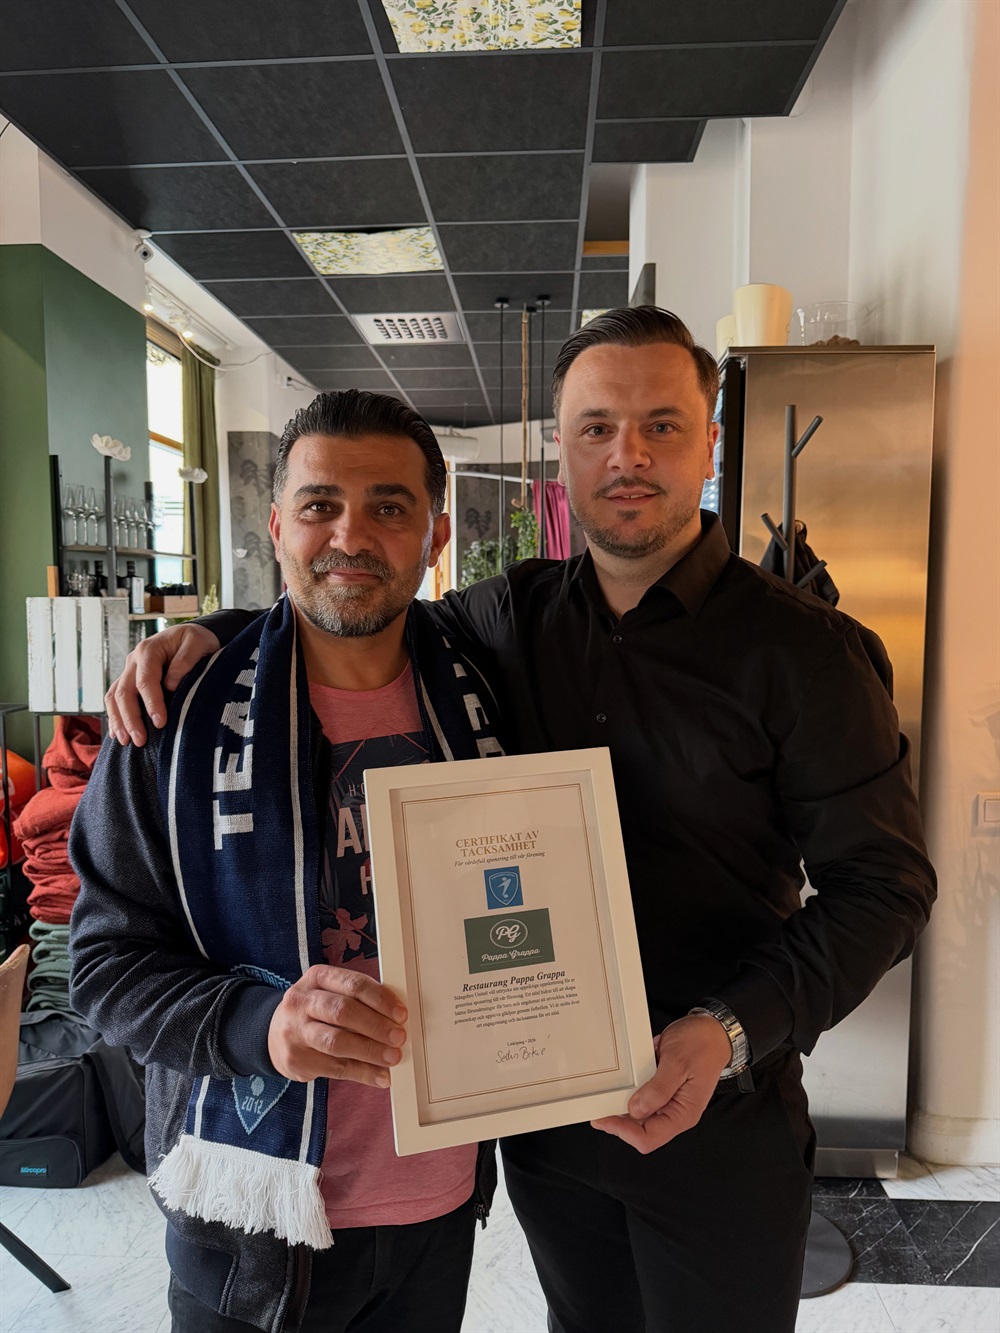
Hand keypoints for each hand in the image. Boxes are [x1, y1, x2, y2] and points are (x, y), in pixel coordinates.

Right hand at [105, 623, 220, 744]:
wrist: (190, 635)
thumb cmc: (197, 639)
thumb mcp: (198, 642)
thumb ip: (186, 659)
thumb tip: (170, 684)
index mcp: (149, 650)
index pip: (146, 680)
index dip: (151, 702)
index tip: (160, 722)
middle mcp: (134, 660)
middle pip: (124, 691)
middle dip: (131, 718)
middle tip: (140, 740)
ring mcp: (129, 671)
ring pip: (114, 696)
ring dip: (119, 720)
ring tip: (126, 742)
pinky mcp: (130, 680)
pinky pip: (115, 698)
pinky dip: (114, 716)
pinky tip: (117, 734)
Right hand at [267, 965, 407, 1087]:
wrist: (273, 1036)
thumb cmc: (314, 1011)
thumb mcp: (328, 992)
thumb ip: (357, 999)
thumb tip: (396, 1018)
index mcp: (316, 977)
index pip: (353, 984)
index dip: (380, 999)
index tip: (401, 1014)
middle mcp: (301, 1001)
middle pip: (343, 1012)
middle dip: (376, 1026)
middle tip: (399, 1037)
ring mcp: (295, 1031)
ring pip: (337, 1042)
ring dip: (370, 1051)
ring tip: (393, 1057)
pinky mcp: (296, 1059)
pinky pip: (335, 1068)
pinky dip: (363, 1073)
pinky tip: (381, 1076)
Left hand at [591, 1014, 732, 1153]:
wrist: (712, 1031)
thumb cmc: (702, 1044)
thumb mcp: (677, 1063)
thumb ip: (658, 1089)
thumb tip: (636, 1110)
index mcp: (683, 1113)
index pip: (649, 1138)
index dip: (624, 1131)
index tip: (605, 1117)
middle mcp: (675, 1112)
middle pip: (640, 1129)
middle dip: (619, 1119)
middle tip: (600, 1104)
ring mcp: (668, 1101)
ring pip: (638, 1114)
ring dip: (623, 1104)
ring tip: (614, 1089)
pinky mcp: (662, 1090)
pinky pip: (642, 1097)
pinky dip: (630, 1090)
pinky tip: (626, 1079)